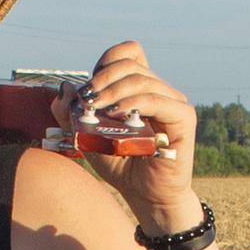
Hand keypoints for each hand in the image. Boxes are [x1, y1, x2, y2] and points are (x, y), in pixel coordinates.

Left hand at [75, 43, 204, 241]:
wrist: (145, 195)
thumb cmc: (121, 165)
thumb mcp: (88, 137)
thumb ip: (72, 114)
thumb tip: (65, 87)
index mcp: (139, 89)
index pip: (128, 53)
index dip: (107, 63)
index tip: (90, 88)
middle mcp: (158, 90)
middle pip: (131, 65)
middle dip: (104, 79)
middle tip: (88, 100)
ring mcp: (173, 101)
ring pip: (142, 80)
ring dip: (115, 91)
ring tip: (99, 109)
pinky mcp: (184, 117)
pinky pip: (158, 100)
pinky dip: (135, 103)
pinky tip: (118, 115)